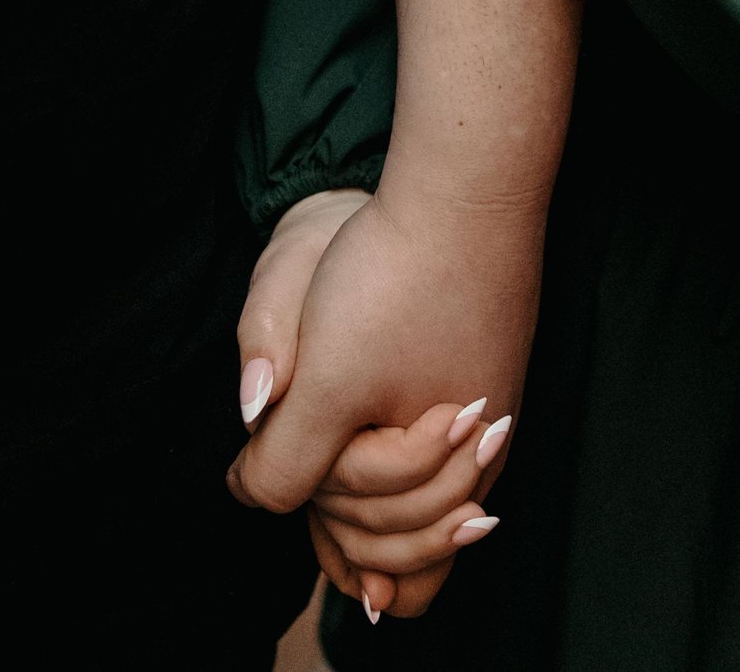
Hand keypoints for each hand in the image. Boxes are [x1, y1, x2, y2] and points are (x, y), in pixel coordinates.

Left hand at [227, 186, 543, 615]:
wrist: (467, 188)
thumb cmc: (396, 283)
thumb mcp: (326, 379)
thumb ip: (286, 457)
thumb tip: (248, 492)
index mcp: (441, 469)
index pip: (377, 551)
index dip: (315, 528)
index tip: (265, 480)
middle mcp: (481, 453)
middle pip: (412, 535)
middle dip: (355, 529)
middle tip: (307, 495)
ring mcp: (490, 407)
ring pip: (435, 494)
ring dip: (383, 502)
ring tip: (338, 496)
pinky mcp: (487, 364)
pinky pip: (448, 445)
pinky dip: (406, 457)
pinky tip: (378, 435)